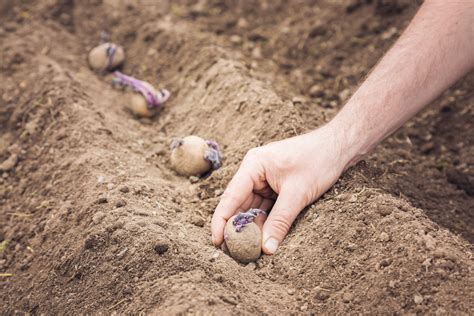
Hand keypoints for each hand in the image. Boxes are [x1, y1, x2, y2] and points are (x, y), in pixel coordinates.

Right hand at [211, 124, 351, 253]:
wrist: (339, 147)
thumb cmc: (317, 161)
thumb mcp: (297, 194)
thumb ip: (280, 221)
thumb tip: (266, 248)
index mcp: (253, 166)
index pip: (230, 197)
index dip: (221, 221)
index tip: (216, 242)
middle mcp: (254, 172)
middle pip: (239, 204)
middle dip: (237, 228)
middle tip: (233, 252)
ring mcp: (265, 179)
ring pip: (253, 208)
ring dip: (252, 228)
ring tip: (247, 250)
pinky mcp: (276, 187)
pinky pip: (266, 207)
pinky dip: (265, 222)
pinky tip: (263, 239)